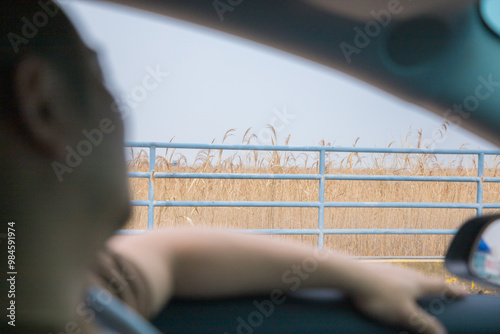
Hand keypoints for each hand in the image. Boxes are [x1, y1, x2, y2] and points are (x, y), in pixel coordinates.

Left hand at [348, 263, 466, 333]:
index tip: (465, 292)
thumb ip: (423, 324)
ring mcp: (391, 271)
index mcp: (418, 283)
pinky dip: (399, 286)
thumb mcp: (405, 314)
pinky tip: (391, 291)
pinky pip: (393, 279)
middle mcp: (407, 273)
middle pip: (426, 280)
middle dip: (435, 287)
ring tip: (417, 293)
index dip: (454, 291)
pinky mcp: (376, 272)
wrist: (351, 276)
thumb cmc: (379, 295)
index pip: (442, 286)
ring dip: (416, 285)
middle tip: (442, 292)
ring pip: (409, 278)